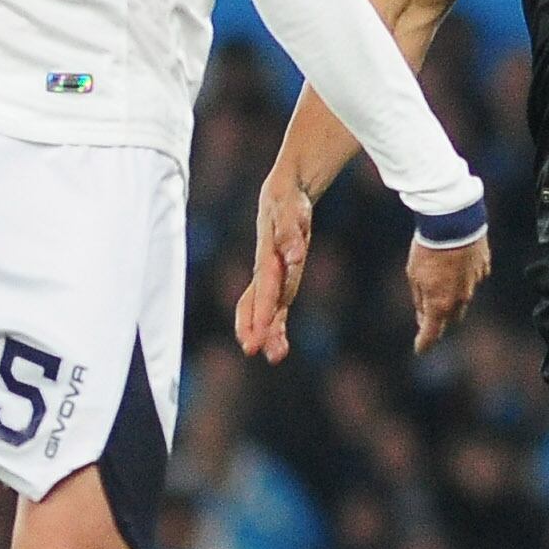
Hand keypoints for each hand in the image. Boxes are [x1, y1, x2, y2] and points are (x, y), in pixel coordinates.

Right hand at [238, 178, 315, 362]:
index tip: (254, 342)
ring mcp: (276, 271)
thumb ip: (289, 234)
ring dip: (270, 328)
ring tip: (275, 355)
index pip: (262, 292)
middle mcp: (271, 269)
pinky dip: (278, 320)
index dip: (259, 314)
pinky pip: (279, 299)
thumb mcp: (289, 212)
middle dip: (260, 326)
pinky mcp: (284, 270)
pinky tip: (281, 342)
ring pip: (270, 304)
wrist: (286, 193)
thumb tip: (294, 256)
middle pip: (264, 301)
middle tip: (256, 351)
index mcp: (269, 260)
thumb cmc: (286, 203)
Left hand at [405, 234, 491, 353]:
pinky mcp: (484, 268)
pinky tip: (455, 262)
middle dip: (440, 319)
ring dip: (452, 295)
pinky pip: (473, 279)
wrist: (453, 222)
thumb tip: (423, 316)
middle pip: (450, 319)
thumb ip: (420, 299)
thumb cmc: (428, 248)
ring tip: (441, 277)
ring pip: (463, 299)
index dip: (424, 344)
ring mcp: (475, 284)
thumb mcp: (414, 275)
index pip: (431, 333)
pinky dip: (464, 277)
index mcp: (439, 304)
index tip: (420, 349)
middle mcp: (460, 299)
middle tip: (429, 313)